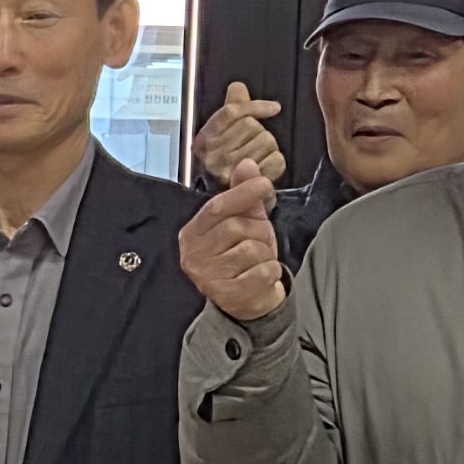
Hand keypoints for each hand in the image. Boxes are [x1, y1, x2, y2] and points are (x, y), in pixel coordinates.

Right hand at [179, 161, 286, 322]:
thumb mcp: (244, 220)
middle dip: (257, 231)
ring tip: (256, 262)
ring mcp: (208, 278)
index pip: (216, 207)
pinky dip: (271, 271)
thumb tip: (248, 164)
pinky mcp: (228, 295)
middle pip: (236, 227)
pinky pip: (263, 271)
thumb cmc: (243, 256)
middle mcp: (193, 256)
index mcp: (192, 234)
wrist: (249, 299)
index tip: (265, 183)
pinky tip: (261, 276)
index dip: (242, 192)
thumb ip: (243, 193)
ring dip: (265, 254)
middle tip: (257, 241)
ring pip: (252, 250)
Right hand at [194, 80, 286, 192]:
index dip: (255, 106)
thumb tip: (237, 87)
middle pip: (252, 126)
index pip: (230, 112)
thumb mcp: (222, 141)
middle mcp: (211, 156)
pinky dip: (276, 165)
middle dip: (260, 136)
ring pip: (266, 141)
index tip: (275, 108)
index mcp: (202, 142)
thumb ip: (232, 111)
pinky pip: (276, 160)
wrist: (228, 214)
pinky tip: (266, 173)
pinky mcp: (247, 184)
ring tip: (259, 165)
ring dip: (269, 151)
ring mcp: (228, 171)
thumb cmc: (228, 173)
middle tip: (253, 152)